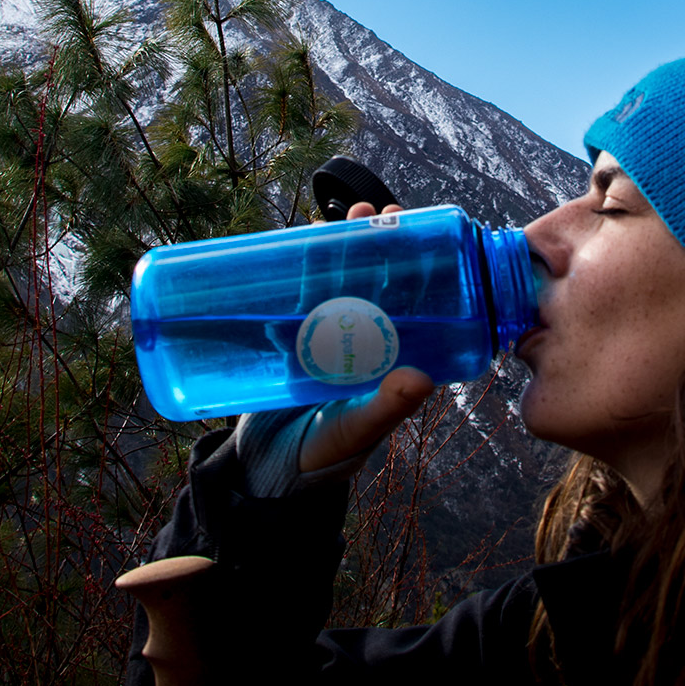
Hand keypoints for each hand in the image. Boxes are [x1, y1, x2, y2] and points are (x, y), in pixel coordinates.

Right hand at [298, 201, 432, 471]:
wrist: (262, 472)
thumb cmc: (321, 459)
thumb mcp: (355, 432)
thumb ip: (384, 410)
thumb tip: (421, 379)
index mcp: (387, 360)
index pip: (409, 305)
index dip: (415, 270)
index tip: (419, 237)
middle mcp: (359, 343)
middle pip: (372, 282)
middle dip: (374, 245)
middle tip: (375, 213)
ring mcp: (322, 337)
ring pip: (333, 281)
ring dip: (336, 248)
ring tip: (342, 218)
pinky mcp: (287, 339)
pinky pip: (293, 297)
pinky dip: (294, 271)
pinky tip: (294, 247)